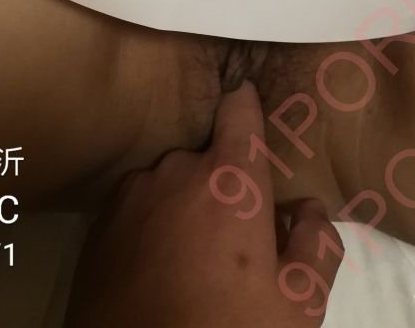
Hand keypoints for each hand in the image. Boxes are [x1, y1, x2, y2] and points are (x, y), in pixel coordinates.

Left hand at [64, 80, 342, 327]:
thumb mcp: (298, 306)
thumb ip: (316, 245)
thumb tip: (308, 209)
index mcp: (230, 181)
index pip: (240, 111)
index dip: (249, 107)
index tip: (252, 107)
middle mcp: (176, 172)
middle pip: (208, 158)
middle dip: (224, 185)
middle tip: (236, 238)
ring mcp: (132, 195)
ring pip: (170, 182)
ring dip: (185, 204)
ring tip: (193, 260)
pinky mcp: (99, 224)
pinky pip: (138, 205)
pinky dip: (152, 223)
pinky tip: (158, 267)